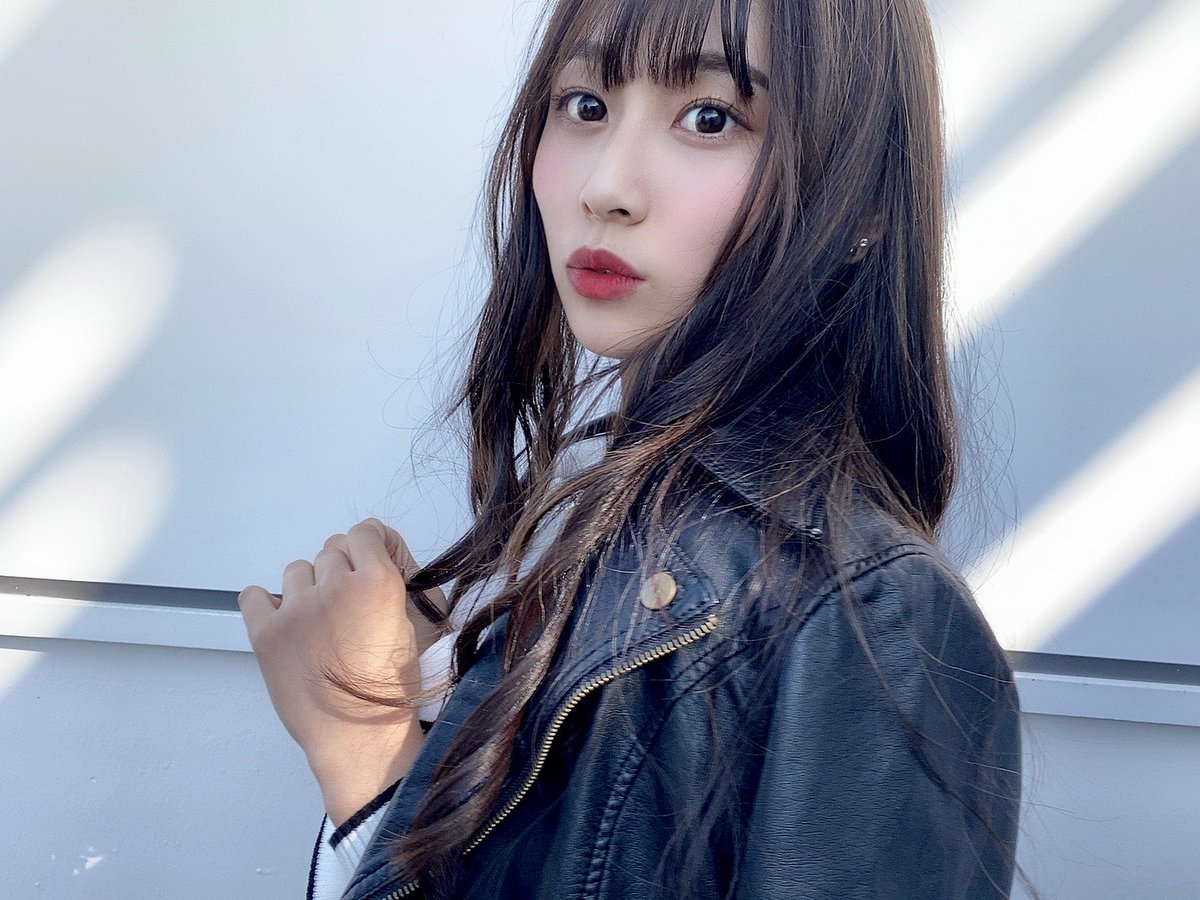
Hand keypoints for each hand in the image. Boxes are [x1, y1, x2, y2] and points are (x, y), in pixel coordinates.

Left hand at [238, 518, 440, 824]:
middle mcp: (335, 586)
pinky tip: (283, 622)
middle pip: (331, 550)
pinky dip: (265, 603)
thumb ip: (391, 587)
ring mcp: (296, 609)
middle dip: (340, 572)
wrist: (358, 739)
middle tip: (347, 608)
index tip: (367, 565)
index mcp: (378, 583)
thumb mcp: (412, 627)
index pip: (365, 532)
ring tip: (318, 623)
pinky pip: (253, 595)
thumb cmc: (392, 689)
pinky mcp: (265, 633)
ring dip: (309, 587)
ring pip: (297, 570)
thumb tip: (371, 567)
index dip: (368, 547)